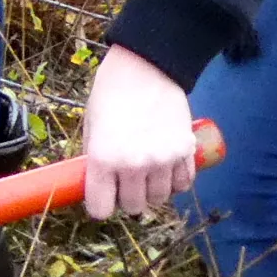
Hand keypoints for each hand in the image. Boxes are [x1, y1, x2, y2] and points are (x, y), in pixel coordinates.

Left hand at [80, 46, 199, 218]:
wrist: (146, 67)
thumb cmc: (111, 92)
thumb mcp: (91, 125)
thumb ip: (95, 158)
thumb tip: (98, 185)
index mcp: (103, 158)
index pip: (101, 209)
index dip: (100, 205)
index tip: (102, 197)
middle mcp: (134, 165)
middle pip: (133, 207)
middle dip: (126, 197)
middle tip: (124, 181)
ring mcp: (162, 160)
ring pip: (159, 198)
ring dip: (151, 190)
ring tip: (146, 171)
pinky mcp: (185, 152)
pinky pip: (183, 184)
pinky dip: (174, 181)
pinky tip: (166, 168)